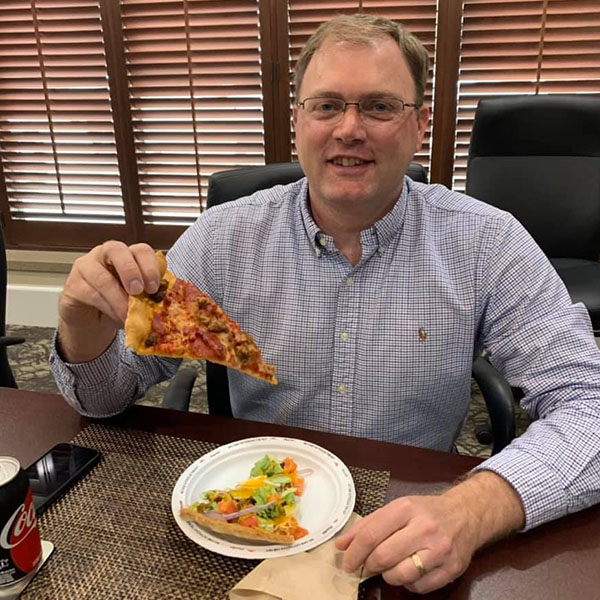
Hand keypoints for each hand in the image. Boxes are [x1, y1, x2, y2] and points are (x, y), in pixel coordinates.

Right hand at [57, 241, 160, 361]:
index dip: (150, 266)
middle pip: (116, 250)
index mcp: (128, 254)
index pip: (140, 249)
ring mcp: (86, 267)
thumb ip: (149, 295)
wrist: (92, 318)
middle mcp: (105, 254)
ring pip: (101, 277)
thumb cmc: (118, 302)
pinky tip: (117, 318)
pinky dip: (107, 308)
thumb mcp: (137, 297)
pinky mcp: (73, 285)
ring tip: (128, 315)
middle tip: (139, 292)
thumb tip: (165, 304)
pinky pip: (90, 294)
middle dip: (130, 271)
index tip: (155, 287)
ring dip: (118, 298)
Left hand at [335, 471, 523, 593]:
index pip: (370, 534)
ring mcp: (439, 550)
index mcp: (406, 509)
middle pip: (383, 556)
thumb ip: (368, 525)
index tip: (347, 562)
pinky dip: (409, 584)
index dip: (354, 552)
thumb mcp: (396, 509)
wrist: (466, 514)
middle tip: (367, 566)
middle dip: (369, 566)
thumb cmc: (426, 512)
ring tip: (391, 567)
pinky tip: (410, 570)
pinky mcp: (451, 569)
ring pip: (400, 575)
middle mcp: (424, 528)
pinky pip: (419, 587)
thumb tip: (342, 545)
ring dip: (389, 576)